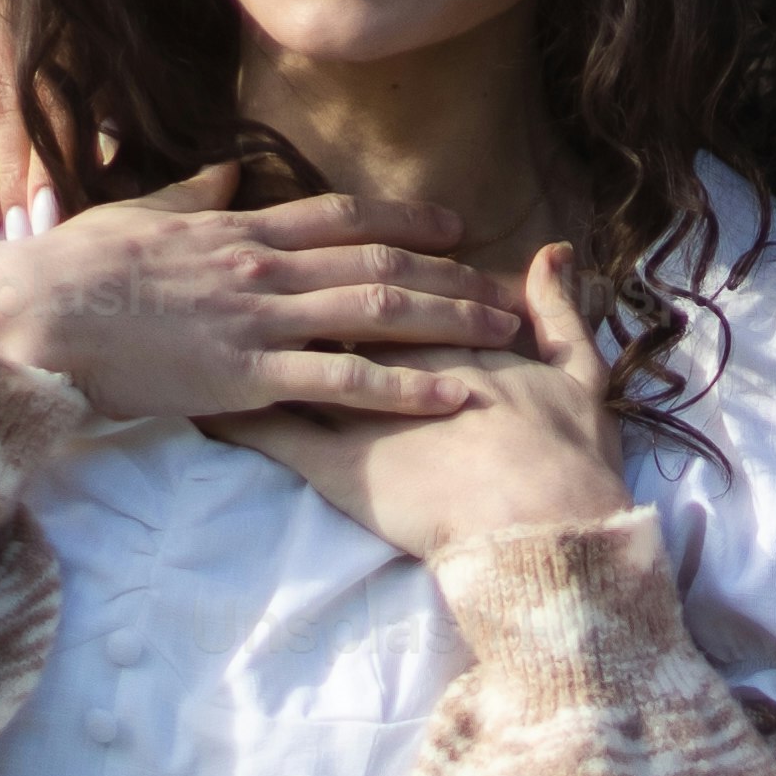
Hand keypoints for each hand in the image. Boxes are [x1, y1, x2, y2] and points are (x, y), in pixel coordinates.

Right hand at [0, 165, 524, 425]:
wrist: (31, 313)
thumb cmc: (70, 269)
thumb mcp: (139, 218)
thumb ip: (194, 196)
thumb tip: (229, 170)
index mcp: (238, 230)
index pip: (343, 217)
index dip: (407, 220)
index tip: (457, 226)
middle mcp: (263, 268)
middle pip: (381, 264)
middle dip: (454, 276)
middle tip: (510, 291)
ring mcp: (259, 321)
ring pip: (378, 314)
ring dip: (451, 321)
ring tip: (507, 334)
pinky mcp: (246, 376)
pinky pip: (343, 382)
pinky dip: (404, 389)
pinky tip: (453, 396)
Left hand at [233, 239, 635, 559]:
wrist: (545, 523)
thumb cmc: (567, 455)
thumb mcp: (578, 374)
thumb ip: (559, 312)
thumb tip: (552, 252)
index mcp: (440, 338)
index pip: (386, 289)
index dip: (360, 268)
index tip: (332, 252)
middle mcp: (387, 364)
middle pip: (328, 312)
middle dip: (291, 291)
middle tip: (252, 271)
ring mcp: (357, 416)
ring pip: (289, 365)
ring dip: (249, 346)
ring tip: (208, 323)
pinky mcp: (336, 469)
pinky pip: (270, 440)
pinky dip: (231, 423)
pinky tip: (197, 410)